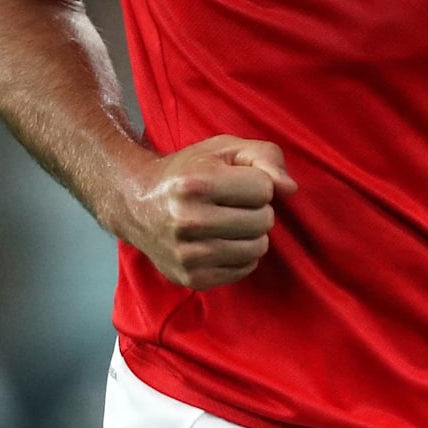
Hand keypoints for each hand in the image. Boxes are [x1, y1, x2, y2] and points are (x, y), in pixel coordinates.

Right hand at [116, 135, 296, 289]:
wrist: (137, 205)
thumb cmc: (188, 171)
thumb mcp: (223, 149)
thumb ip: (264, 156)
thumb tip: (290, 188)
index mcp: (195, 183)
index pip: (264, 189)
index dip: (256, 182)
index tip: (235, 181)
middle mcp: (188, 221)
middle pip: (263, 220)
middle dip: (256, 208)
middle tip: (233, 203)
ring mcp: (188, 255)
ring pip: (257, 248)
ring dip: (251, 233)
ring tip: (229, 221)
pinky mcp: (192, 278)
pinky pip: (244, 269)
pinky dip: (241, 255)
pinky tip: (221, 240)